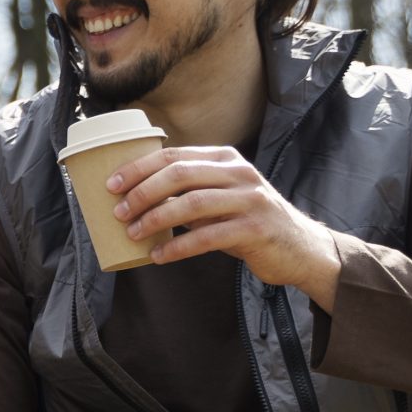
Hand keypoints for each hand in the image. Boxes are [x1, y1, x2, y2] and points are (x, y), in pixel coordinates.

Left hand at [108, 145, 342, 305]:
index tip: (112, 185)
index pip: (174, 155)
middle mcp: (239, 173)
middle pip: (179, 174)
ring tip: (134, 234)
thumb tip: (138, 197)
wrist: (299, 248)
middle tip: (119, 212)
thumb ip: (190, 191)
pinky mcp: (255, 229)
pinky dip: (177, 247)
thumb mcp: (222, 197)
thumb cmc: (249, 223)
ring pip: (191, 204)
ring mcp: (249, 200)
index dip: (139, 168)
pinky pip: (207, 237)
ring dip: (155, 220)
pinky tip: (159, 256)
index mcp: (225, 159)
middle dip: (142, 193)